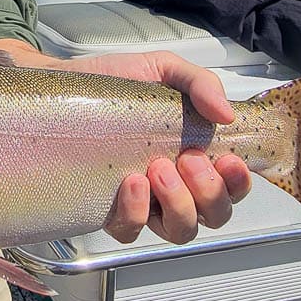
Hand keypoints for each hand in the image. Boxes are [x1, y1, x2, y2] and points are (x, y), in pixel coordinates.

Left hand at [80, 51, 252, 243]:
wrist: (63, 86)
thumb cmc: (115, 82)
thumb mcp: (162, 70)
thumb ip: (200, 83)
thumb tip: (226, 113)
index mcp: (194, 155)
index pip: (232, 187)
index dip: (238, 183)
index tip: (228, 160)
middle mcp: (174, 184)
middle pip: (213, 215)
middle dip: (209, 192)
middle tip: (187, 159)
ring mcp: (144, 201)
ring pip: (179, 230)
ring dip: (178, 205)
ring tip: (158, 168)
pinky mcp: (110, 209)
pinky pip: (131, 231)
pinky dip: (137, 212)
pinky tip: (130, 183)